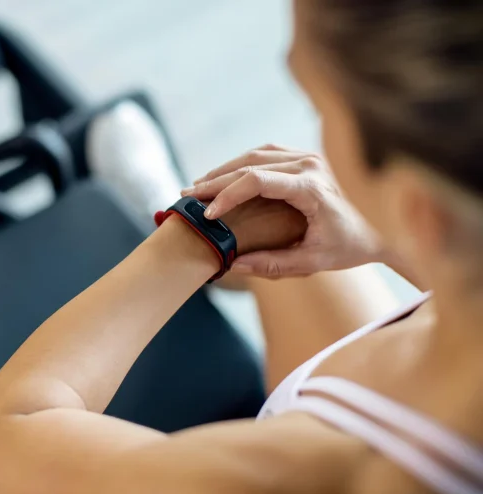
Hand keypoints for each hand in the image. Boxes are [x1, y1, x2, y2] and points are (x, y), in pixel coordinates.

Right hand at [183, 145, 383, 277]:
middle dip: (215, 181)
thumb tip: (233, 265)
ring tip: (199, 187)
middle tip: (188, 196)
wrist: (380, 230)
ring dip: (224, 170)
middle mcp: (310, 164)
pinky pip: (265, 154)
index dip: (226, 195)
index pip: (257, 181)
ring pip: (255, 154)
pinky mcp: (305, 157)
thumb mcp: (311, 261)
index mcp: (311, 186)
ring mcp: (308, 156)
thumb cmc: (348, 247)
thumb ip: (272, 264)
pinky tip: (223, 178)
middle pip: (250, 164)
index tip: (207, 215)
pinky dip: (240, 165)